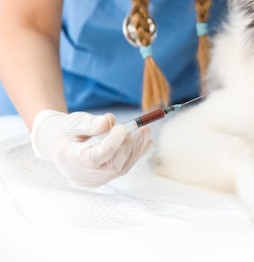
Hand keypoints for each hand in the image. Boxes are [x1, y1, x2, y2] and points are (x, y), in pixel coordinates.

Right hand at [31, 110, 152, 187]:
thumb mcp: (74, 122)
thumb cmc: (65, 131)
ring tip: (146, 131)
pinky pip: (123, 168)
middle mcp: (83, 176)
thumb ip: (91, 123)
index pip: (97, 156)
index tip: (122, 127)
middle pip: (113, 164)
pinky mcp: (103, 179)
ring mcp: (94, 181)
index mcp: (72, 160)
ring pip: (122, 168)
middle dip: (127, 144)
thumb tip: (109, 121)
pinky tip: (148, 142)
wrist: (57, 145)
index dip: (113, 142)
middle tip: (136, 126)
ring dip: (136, 149)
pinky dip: (135, 155)